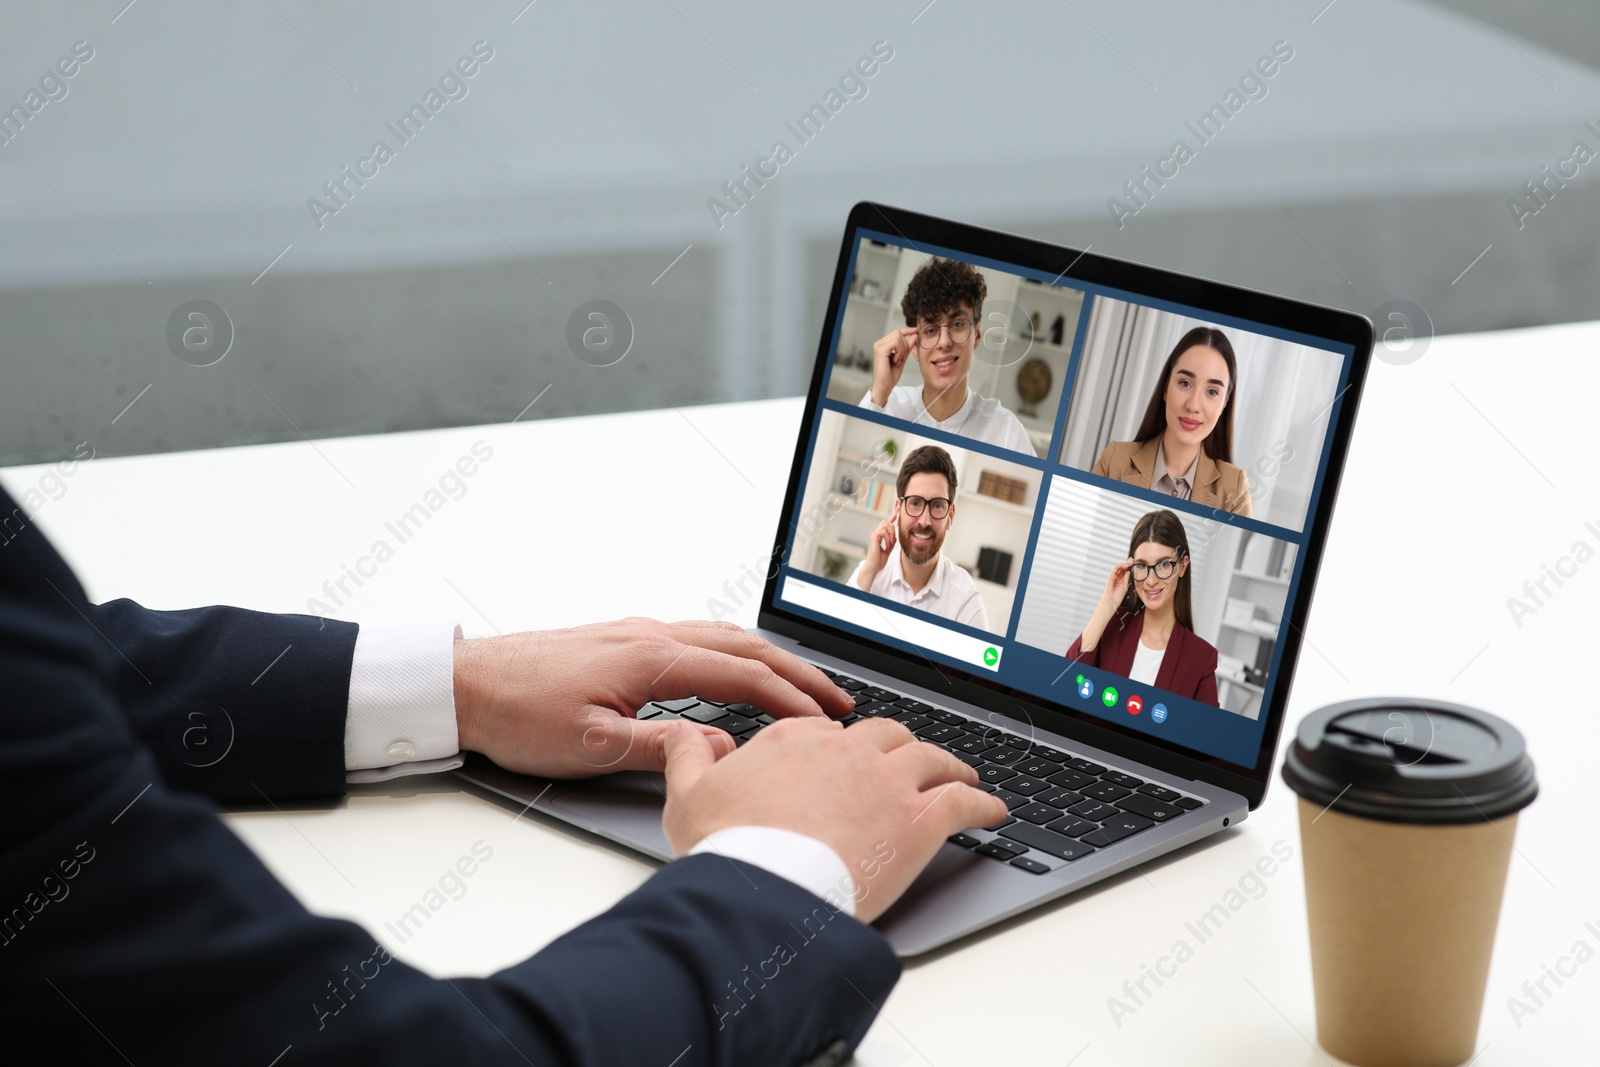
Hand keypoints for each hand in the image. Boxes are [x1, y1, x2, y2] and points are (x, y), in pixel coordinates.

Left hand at [453, 618, 855, 777]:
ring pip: (723, 635)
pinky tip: (738, 667)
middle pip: (744, 646)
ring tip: (802, 685)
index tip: (825, 720)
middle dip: (798, 672)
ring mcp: (638, 632)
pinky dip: (736, 651)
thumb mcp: (590, 746)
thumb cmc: (518, 713)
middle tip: (837, 700)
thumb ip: (659, 748)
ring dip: (769, 659)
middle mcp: (651, 635)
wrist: (466, 683)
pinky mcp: (624, 638)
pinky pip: (699, 636)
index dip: (790, 698)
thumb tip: (716, 753)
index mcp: (650, 658)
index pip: (741, 674)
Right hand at [661, 717, 1005, 923]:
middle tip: (909, 763)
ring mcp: (886, 782)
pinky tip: (991, 810)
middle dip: (901, 748)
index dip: (842, 750)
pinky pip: (962, 802)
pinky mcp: (917, 821)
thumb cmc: (726, 849)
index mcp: (793, 739)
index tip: (848, 763)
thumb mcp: (687, 795)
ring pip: (930, 759)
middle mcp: (846, 751)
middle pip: (886, 736)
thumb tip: (686, 731)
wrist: (762, 892)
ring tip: (960, 776)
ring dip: (950, 766)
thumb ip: (688, 755)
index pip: (828, 732)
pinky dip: (981, 803)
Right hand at [857, 504, 897, 589]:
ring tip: (890, 544)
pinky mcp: (874, 537)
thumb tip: (895, 537)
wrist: (873, 567)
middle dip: (893, 528)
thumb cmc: (878, 561)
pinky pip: (884, 531)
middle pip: (886, 522)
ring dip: (891, 534)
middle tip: (893, 541)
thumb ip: (891, 543)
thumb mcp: (888, 550)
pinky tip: (887, 545)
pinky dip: (888, 538)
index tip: (898, 511)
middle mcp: (876, 533)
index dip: (892, 517)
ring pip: (886, 525)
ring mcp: (874, 535)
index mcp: (879, 536)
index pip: (886, 524)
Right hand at [869, 327, 919, 406]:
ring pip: (898, 337)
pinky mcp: (881, 349)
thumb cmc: (890, 375)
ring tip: (897, 361)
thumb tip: (914, 335)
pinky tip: (896, 361)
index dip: (907, 330)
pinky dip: (900, 352)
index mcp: (883, 344)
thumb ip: (907, 346)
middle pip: (898, 333)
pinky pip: (896, 343)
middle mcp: (879, 343)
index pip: (897, 332)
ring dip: (902, 350)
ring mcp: (879, 345)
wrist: (884, 386)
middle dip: (904, 345)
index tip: (916, 330)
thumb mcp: (902, 358)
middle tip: (901, 359)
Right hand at [1101, 557, 1131, 608]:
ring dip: (1125, 563)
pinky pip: (1115, 569)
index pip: (1125, 570)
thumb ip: (1126, 578)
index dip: (1129, 566)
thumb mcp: (1125, 586)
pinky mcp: (1110, 576)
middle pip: (1122, 568)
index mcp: (1120, 579)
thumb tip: (1128, 571)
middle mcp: (1117, 577)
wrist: (1112, 601)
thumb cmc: (1118, 596)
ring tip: (1130, 562)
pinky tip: (1125, 565)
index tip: (1134, 563)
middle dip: (1127, 563)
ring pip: (1119, 567)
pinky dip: (1120, 566)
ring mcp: (1113, 576)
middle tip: (1133, 560)